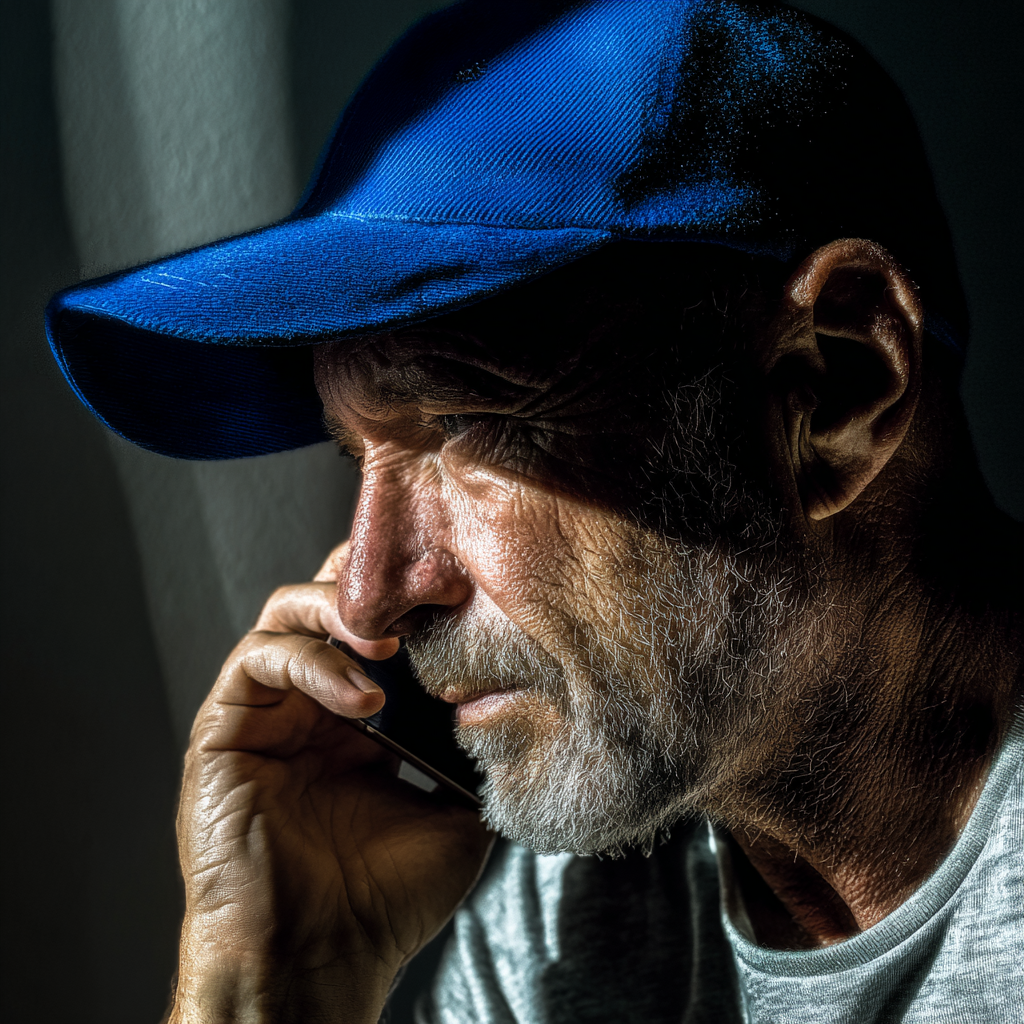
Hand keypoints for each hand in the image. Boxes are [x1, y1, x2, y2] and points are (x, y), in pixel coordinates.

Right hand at [170, 543, 493, 1023]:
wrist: (318, 963)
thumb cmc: (385, 902)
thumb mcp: (455, 816)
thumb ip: (472, 757)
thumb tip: (511, 705)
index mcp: (363, 722)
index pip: (379, 629)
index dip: (413, 601)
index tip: (461, 589)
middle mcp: (312, 707)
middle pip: (331, 603)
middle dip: (377, 588)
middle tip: (426, 594)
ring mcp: (267, 714)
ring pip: (287, 613)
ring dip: (341, 614)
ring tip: (390, 643)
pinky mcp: (224, 729)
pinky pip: (257, 661)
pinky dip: (311, 663)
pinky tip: (361, 699)